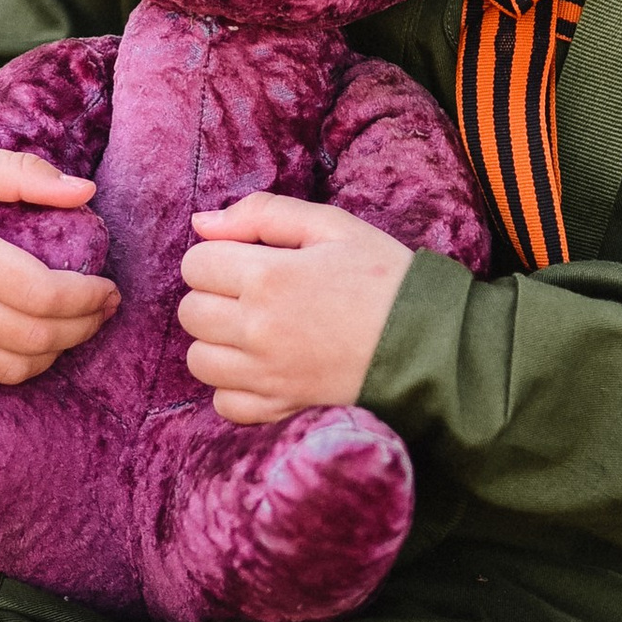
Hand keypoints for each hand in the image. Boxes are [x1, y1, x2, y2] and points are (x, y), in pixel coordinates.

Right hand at [0, 147, 118, 386]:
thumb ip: (22, 173)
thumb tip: (86, 192)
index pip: (38, 292)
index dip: (86, 297)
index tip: (108, 287)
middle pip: (32, 340)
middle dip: (83, 329)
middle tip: (104, 308)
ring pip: (8, 369)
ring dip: (54, 354)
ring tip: (74, 325)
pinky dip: (13, 361)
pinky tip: (29, 334)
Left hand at [179, 195, 414, 425]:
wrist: (431, 343)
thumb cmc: (384, 278)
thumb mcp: (332, 226)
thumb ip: (263, 214)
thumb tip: (202, 223)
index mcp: (268, 276)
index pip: (195, 263)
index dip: (220, 256)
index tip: (251, 260)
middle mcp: (257, 329)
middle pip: (190, 312)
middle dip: (215, 297)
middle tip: (256, 294)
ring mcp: (266, 374)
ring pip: (199, 360)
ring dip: (218, 343)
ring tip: (257, 331)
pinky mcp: (280, 407)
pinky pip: (225, 404)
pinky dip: (235, 388)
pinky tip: (263, 368)